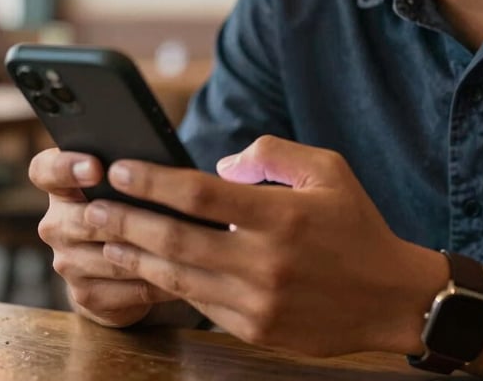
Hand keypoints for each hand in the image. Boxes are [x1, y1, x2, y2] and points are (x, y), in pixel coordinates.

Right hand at [28, 147, 178, 326]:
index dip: (67, 167)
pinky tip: (183, 269)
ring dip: (146, 251)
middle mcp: (55, 223)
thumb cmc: (133, 203)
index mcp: (60, 185)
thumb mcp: (129, 181)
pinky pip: (127, 287)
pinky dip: (157, 279)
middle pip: (82, 219)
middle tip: (155, 212)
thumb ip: (133, 170)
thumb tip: (160, 163)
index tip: (96, 167)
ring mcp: (66, 262)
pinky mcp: (85, 295)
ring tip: (184, 242)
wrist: (123, 263)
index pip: (45, 170)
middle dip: (122, 217)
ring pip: (110, 256)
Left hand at [84, 136, 443, 355]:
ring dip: (135, 256)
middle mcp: (264, 261)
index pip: (199, 194)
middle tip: (92, 206)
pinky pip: (198, 303)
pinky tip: (145, 267)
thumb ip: (271, 155)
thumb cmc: (357, 225)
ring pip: (178, 277)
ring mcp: (257, 302)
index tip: (121, 168)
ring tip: (103, 238)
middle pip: (176, 240)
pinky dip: (166, 283)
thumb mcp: (327, 170)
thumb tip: (221, 166)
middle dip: (126, 220)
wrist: (390, 297)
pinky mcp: (254, 328)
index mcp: (281, 216)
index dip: (153, 180)